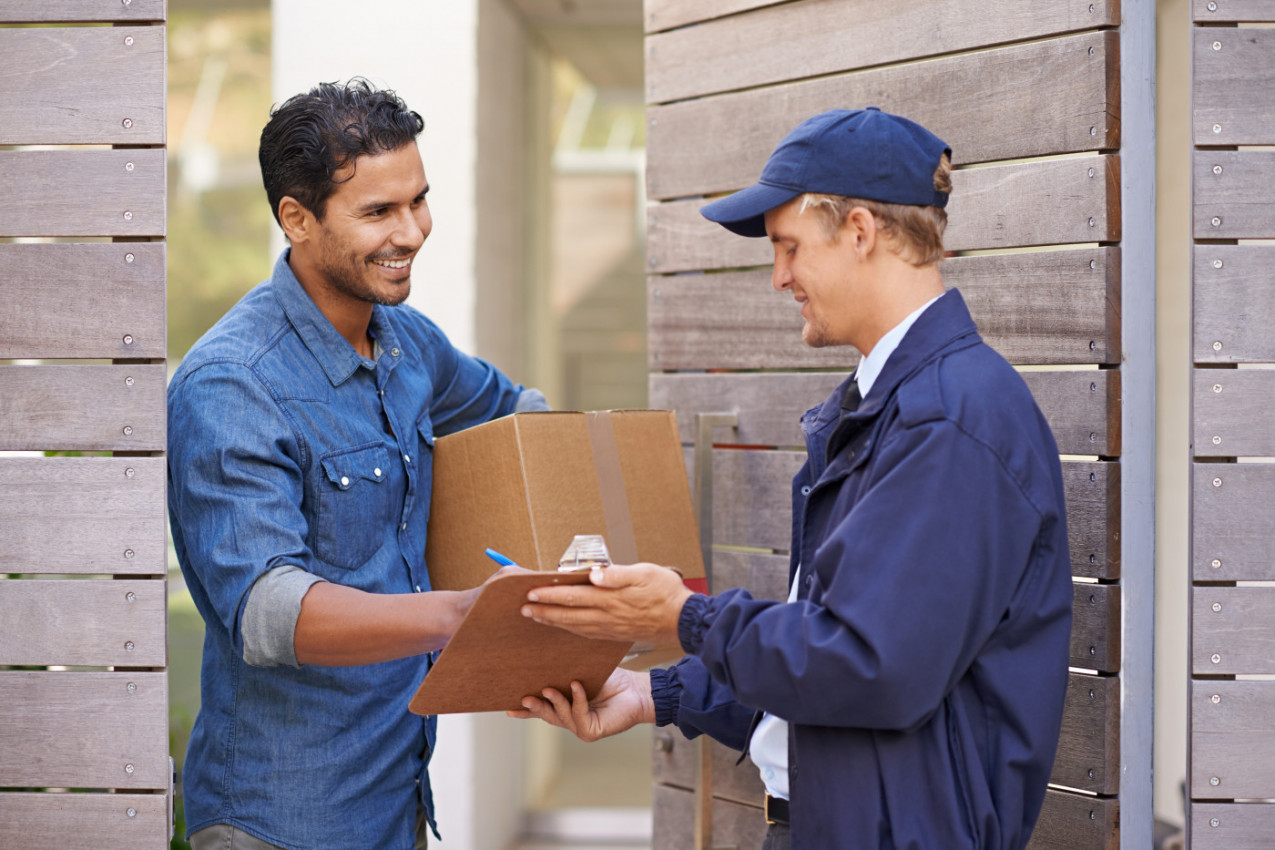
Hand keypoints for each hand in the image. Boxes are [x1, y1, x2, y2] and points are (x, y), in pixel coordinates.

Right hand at [506, 668, 654, 741]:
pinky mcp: (592, 732)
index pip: (543, 709)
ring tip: (548, 689)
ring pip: (560, 717)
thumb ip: (565, 676)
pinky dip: (576, 700)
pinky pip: (578, 716)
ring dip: (553, 702)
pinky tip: (577, 686)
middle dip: (534, 708)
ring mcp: (581, 727)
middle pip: (547, 715)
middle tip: (523, 699)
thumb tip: (543, 662)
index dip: (525, 710)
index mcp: (567, 706)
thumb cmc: (613, 680)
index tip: (508, 708)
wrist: (638, 690)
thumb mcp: (583, 675)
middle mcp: (572, 719)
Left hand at [520, 563, 693, 643]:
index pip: (573, 596)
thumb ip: (617, 575)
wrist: (684, 621)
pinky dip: (571, 630)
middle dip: (544, 612)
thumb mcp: (645, 573)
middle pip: (568, 615)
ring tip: (537, 618)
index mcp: (611, 599)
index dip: (550, 595)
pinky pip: (586, 634)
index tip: (531, 593)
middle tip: (524, 610)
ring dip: (554, 622)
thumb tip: (593, 575)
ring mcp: (610, 628)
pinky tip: (565, 627)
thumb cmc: (666, 593)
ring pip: (575, 626)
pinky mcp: (616, 635)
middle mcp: (607, 616)